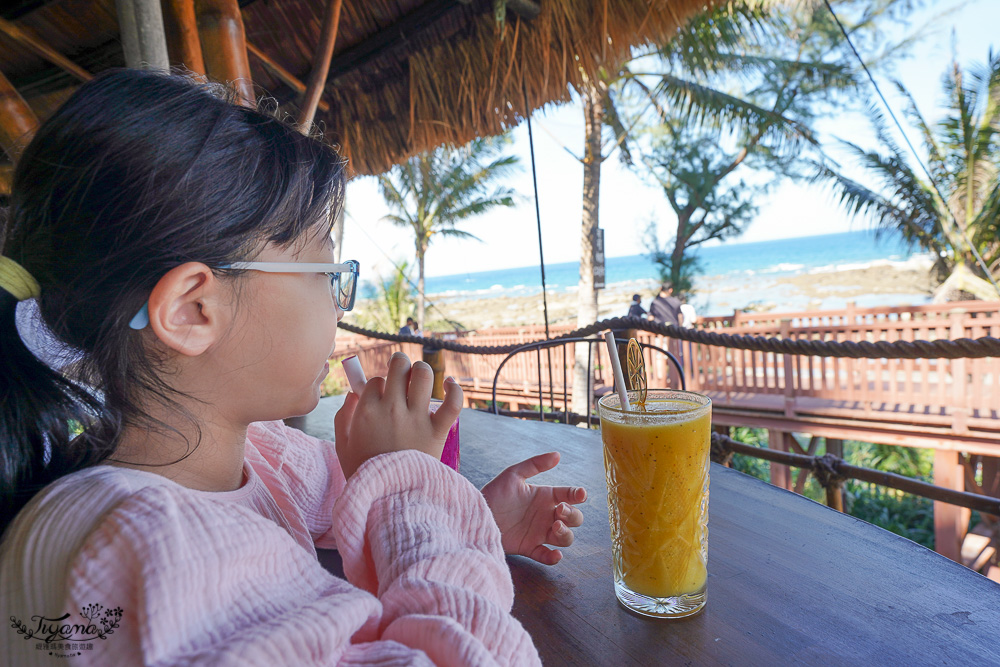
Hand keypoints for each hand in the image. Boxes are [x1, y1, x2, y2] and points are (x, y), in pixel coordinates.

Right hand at [334, 352, 462, 479]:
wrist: (389, 500)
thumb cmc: (364, 473)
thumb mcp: (342, 445)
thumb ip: (343, 417)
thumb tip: (354, 394)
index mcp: (367, 411)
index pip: (375, 380)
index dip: (378, 385)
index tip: (381, 397)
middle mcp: (392, 409)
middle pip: (399, 366)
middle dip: (400, 364)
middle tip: (401, 373)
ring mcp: (416, 418)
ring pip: (424, 375)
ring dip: (422, 370)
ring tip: (420, 378)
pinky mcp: (437, 430)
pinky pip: (452, 402)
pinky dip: (454, 389)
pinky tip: (449, 384)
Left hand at [481, 452, 586, 565]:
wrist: (476, 515)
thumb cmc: (494, 493)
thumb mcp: (513, 474)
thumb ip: (535, 464)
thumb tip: (558, 455)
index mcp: (545, 497)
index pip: (569, 495)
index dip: (578, 495)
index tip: (580, 494)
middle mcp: (546, 515)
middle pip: (574, 518)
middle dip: (572, 515)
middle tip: (559, 511)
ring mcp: (539, 532)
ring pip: (565, 538)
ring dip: (566, 534)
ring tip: (555, 527)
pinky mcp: (529, 548)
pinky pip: (546, 556)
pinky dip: (553, 558)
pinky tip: (554, 555)